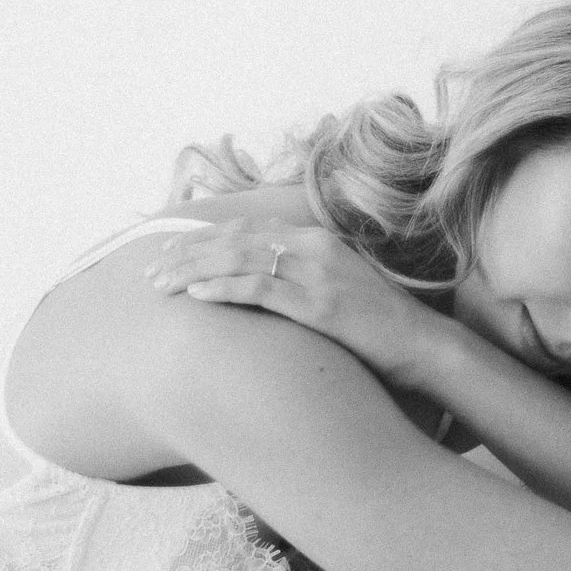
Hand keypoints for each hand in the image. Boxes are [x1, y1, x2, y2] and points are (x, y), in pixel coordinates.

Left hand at [147, 219, 440, 391]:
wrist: (418, 343)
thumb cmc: (376, 322)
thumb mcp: (337, 284)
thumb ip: (301, 273)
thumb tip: (261, 282)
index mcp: (316, 237)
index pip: (247, 227)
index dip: (204, 237)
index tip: (170, 250)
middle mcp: (313, 245)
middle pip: (235, 238)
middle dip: (187, 253)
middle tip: (151, 270)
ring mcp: (315, 272)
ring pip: (239, 259)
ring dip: (193, 270)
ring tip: (160, 283)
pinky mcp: (317, 304)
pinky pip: (260, 289)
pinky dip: (223, 290)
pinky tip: (196, 297)